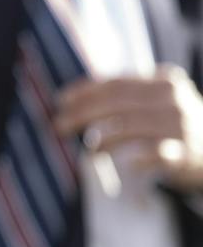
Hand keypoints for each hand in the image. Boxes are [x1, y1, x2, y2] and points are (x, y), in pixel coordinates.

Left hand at [55, 65, 202, 189]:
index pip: (117, 83)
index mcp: (164, 82)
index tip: (61, 101)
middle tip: (59, 126)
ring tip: (89, 150)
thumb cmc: (176, 126)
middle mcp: (174, 100)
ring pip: (131, 127)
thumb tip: (75, 102)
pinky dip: (140, 158)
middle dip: (83, 113)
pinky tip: (129, 165)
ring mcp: (182, 126)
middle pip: (118, 102)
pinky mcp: (187, 153)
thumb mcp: (158, 103)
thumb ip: (127, 99)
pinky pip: (157, 153)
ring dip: (103, 139)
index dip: (85, 92)